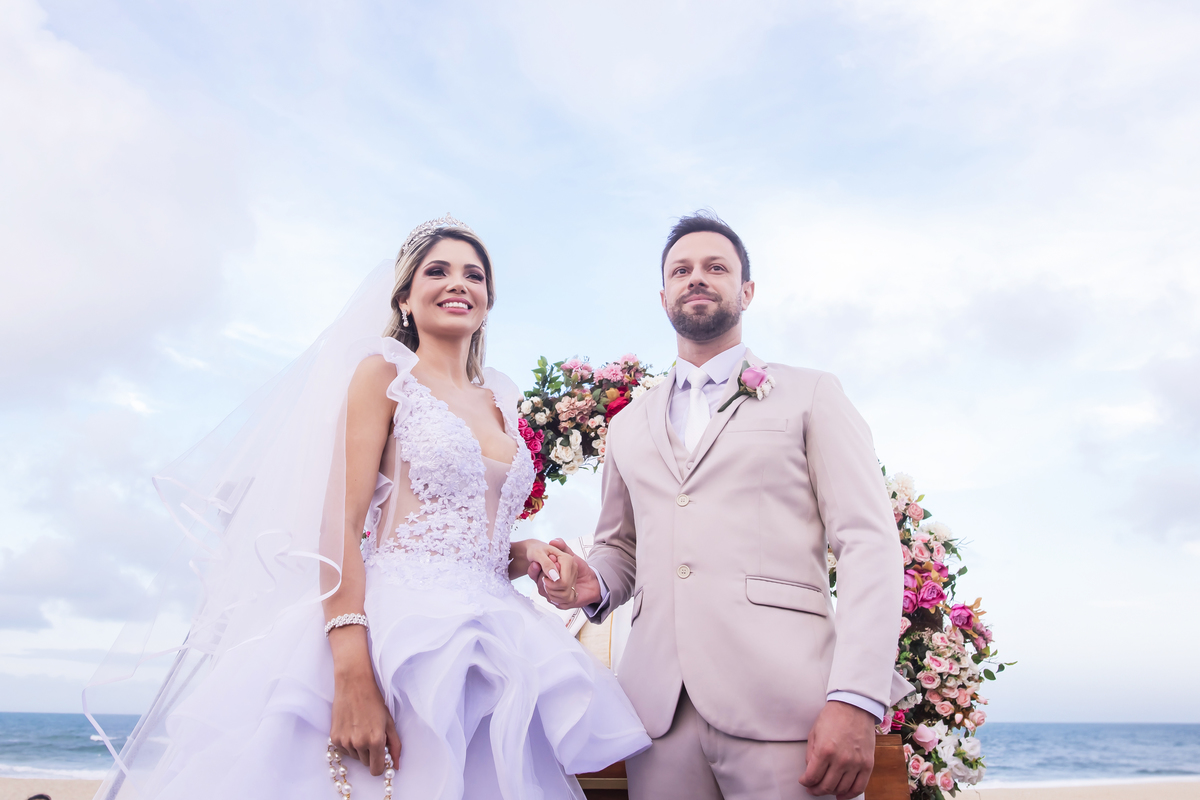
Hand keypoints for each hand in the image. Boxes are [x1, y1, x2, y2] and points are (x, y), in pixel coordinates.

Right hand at [328, 628, 400, 776]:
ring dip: (359, 748)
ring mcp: (345, 742)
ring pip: (355, 757)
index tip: (381, 756)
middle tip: (372, 735)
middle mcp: (359, 743)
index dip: (380, 765)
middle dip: (371, 754)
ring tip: (361, 728)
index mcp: (376, 740)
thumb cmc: (374, 702)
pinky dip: (349, 743)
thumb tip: (396, 766)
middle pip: (366, 764)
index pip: (377, 770)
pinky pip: (344, 750)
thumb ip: (395, 746)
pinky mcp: (334, 738)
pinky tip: (352, 727)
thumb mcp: (389, 722)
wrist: (354, 684)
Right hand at [529, 538, 600, 608]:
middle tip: (562, 569)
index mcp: (544, 573)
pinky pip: (559, 601)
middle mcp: (546, 585)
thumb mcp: (570, 555)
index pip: (532, 573)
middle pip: (541, 583)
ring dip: (562, 584)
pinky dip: (566, 594)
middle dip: (554, 575)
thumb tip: (553, 541)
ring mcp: (552, 595)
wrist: (592, 581)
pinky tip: (572, 589)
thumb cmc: (579, 568)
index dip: (535, 569)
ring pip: (550, 593)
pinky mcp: (560, 603)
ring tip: (570, 579)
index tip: (542, 562)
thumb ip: (562, 546)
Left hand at [799, 700, 875, 798]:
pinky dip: (849, 795)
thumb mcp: (814, 733)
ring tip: (825, 789)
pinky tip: (841, 794)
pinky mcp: (867, 764)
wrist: (854, 706)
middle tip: (812, 788)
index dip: (805, 782)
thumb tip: (810, 771)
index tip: (804, 782)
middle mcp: (841, 759)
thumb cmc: (833, 717)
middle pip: (826, 786)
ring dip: (830, 792)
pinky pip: (859, 787)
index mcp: (824, 750)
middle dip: (815, 790)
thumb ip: (811, 754)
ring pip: (841, 789)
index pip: (812, 777)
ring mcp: (856, 763)